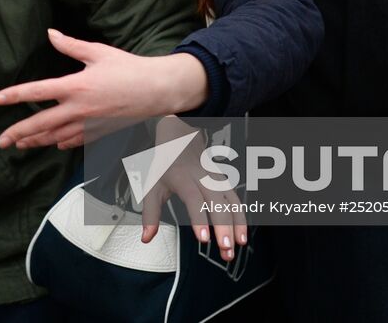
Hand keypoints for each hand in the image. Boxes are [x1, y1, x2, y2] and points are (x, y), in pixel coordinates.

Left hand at [0, 30, 207, 149]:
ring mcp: (89, 125)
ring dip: (35, 141)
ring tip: (19, 145)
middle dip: (18, 133)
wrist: (156, 91)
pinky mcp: (99, 133)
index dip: (15, 95)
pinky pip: (75, 142)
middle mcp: (79, 109)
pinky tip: (53, 144)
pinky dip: (61, 143)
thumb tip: (50, 34)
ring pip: (55, 137)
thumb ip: (70, 46)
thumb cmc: (129, 68)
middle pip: (41, 124)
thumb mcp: (98, 52)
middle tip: (0, 141)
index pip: (38, 92)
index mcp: (76, 87)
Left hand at [136, 117, 245, 261]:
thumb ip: (150, 214)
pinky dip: (241, 217)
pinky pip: (236, 199)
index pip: (193, 198)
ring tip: (237, 245)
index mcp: (181, 177)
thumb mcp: (152, 187)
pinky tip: (242, 235)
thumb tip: (146, 238)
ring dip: (236, 223)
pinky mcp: (224, 182)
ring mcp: (215, 178)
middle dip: (223, 226)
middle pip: (216, 201)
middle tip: (226, 248)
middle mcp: (202, 176)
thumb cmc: (165, 165)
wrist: (179, 138)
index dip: (199, 218)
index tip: (203, 238)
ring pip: (230, 200)